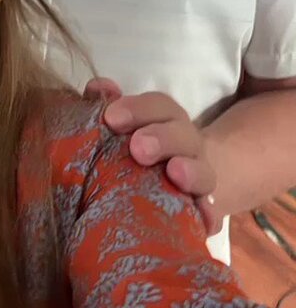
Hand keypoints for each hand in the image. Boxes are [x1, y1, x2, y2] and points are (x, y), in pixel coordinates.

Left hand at [83, 78, 220, 235]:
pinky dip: (208, 214)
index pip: (159, 106)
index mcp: (166, 119)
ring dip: (191, 172)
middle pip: (182, 135)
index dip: (137, 109)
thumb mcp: (124, 124)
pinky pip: (210, 212)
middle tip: (138, 148)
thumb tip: (97, 87)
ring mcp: (199, 176)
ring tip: (175, 173)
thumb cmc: (139, 145)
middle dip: (162, 138)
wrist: (177, 180)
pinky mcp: (203, 208)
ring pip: (203, 172)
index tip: (111, 118)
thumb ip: (110, 104)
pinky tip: (203, 219)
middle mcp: (186, 144)